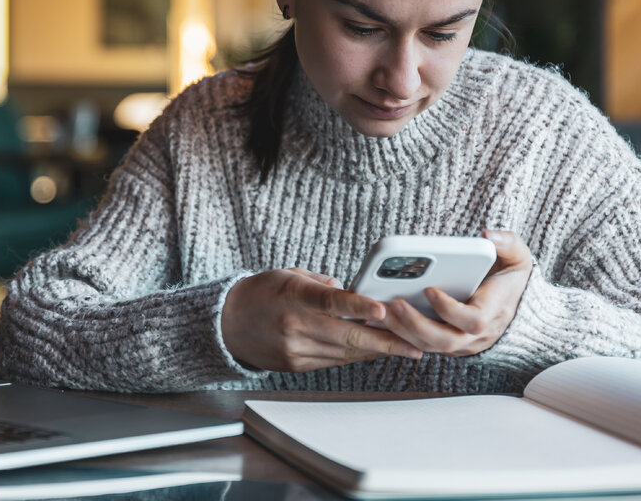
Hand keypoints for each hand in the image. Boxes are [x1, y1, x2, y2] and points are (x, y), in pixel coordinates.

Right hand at [222, 267, 423, 371]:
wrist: (226, 323)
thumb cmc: (260, 292)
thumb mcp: (290, 275)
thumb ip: (323, 285)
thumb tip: (352, 294)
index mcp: (294, 296)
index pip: (332, 302)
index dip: (359, 307)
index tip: (384, 310)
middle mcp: (295, 326)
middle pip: (347, 335)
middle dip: (386, 341)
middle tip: (414, 343)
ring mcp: (296, 349)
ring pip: (345, 353)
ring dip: (377, 351)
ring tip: (405, 348)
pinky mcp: (296, 365)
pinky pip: (334, 362)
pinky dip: (355, 356)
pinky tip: (374, 352)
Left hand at [377, 230, 532, 356]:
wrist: (515, 309)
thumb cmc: (512, 280)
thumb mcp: (519, 258)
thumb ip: (509, 243)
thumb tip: (488, 235)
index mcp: (492, 315)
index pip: (471, 321)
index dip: (449, 309)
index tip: (429, 289)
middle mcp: (474, 336)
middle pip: (444, 340)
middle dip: (416, 324)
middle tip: (394, 303)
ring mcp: (459, 343)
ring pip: (428, 346)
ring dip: (402, 330)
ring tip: (380, 311)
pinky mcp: (445, 343)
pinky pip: (421, 345)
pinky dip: (400, 335)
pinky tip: (380, 320)